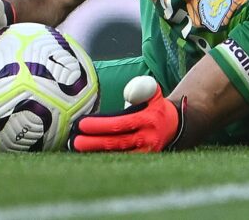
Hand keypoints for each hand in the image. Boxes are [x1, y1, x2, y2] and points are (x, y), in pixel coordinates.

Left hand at [68, 76, 184, 152]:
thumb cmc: (154, 106)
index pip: (120, 124)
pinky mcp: (141, 161)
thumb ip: (140, 88)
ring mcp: (145, 152)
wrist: (173, 125)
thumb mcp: (153, 92)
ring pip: (117, 154)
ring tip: (76, 148)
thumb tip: (128, 93)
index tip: (83, 125)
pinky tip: (88, 155)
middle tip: (75, 141)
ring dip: (95, 152)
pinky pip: (120, 161)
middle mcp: (147, 138)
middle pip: (116, 142)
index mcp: (148, 120)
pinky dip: (104, 158)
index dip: (101, 125)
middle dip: (93, 142)